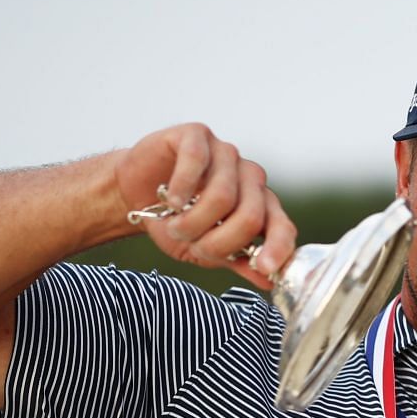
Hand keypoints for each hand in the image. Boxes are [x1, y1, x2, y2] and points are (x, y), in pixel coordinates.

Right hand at [114, 124, 296, 290]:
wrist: (135, 196)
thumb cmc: (174, 222)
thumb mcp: (205, 251)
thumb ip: (238, 262)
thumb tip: (269, 282)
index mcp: (260, 206)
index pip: (281, 226)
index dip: (277, 248)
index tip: (264, 267)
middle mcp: (250, 178)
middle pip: (249, 216)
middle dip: (215, 241)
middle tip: (191, 243)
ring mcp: (226, 154)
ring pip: (222, 196)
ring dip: (191, 220)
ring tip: (174, 223)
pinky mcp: (198, 135)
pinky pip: (197, 162)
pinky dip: (180, 188)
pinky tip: (170, 198)